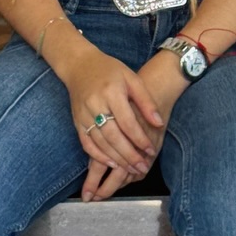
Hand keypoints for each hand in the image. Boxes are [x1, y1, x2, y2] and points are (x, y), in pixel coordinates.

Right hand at [59, 42, 165, 196]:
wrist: (79, 65)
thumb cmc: (110, 71)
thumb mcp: (132, 79)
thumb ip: (146, 101)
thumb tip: (159, 123)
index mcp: (111, 92)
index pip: (127, 122)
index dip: (140, 139)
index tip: (151, 150)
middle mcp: (95, 104)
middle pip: (113, 136)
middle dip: (129, 155)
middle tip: (143, 168)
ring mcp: (83, 114)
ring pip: (100, 143)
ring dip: (117, 159)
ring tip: (132, 170)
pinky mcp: (76, 121)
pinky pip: (86, 143)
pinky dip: (99, 156)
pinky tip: (112, 163)